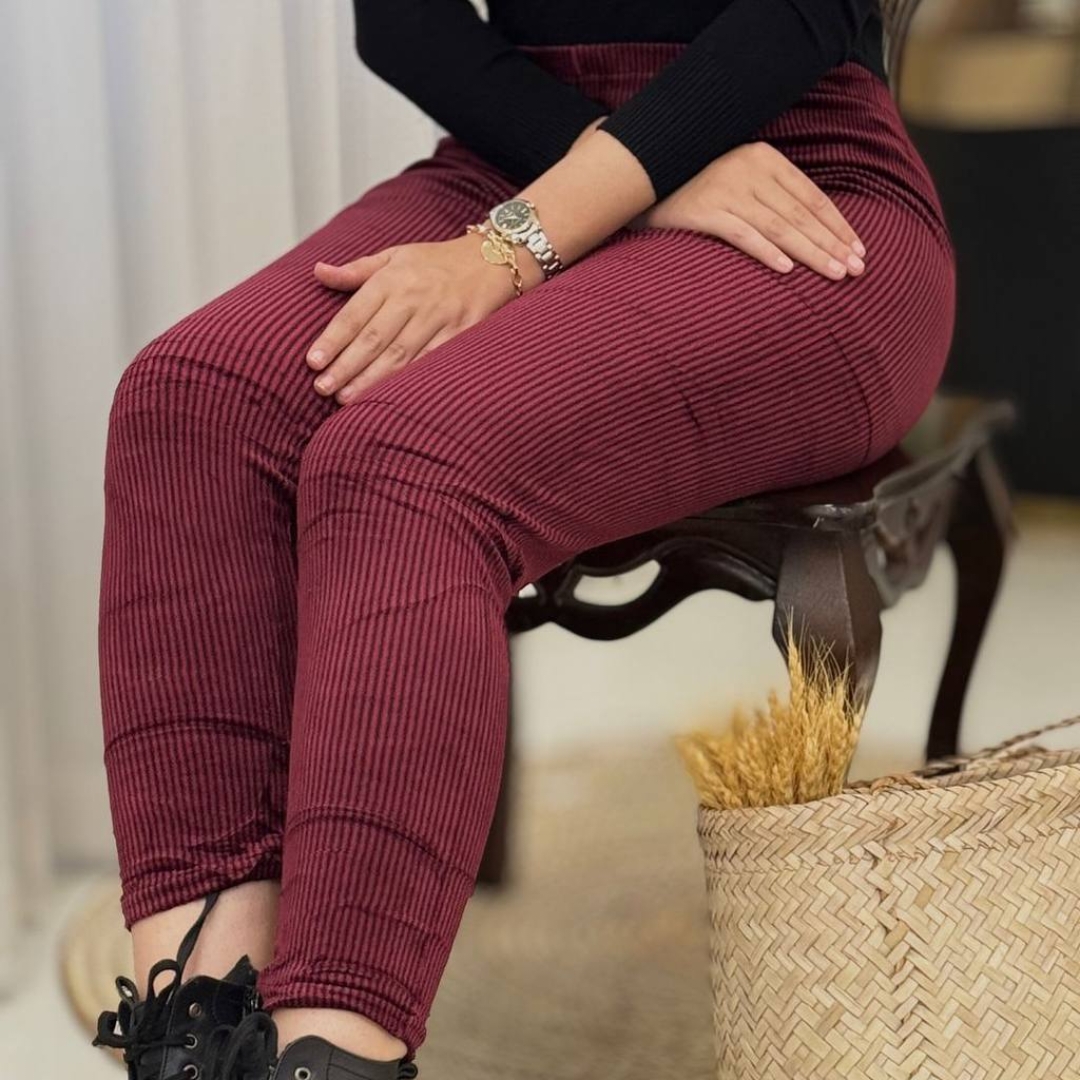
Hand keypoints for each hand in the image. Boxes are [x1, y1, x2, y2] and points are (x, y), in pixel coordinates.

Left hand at [305, 232, 539, 403]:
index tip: (312, 361)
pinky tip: (391, 394)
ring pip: (400, 354)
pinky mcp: (461, 332)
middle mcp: (414, 298)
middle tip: (322, 388)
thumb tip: (318, 271)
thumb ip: (356, 271)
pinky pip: (431, 360)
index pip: (355, 313)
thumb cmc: (437, 262)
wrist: (493, 260)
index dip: (333, 339)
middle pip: (374, 338)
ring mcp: (439, 317)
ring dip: (371, 378)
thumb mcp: (395, 256)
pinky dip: (410, 378)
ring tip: (346, 398)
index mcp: (393, 279)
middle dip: (346, 366)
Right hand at [627, 141, 866, 280]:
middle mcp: (750, 170)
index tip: (859, 249)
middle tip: (858, 269)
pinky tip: (786, 270)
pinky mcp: (703, 211)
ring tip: (836, 273)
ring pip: (780, 226)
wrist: (638, 175)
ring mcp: (726, 190)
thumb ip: (768, 193)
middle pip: (801, 214)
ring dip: (811, 252)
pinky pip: (741, 234)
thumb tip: (806, 226)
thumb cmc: (692, 183)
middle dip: (833, 243)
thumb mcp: (736, 177)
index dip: (839, 225)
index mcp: (765, 158)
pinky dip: (766, 251)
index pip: (812, 196)